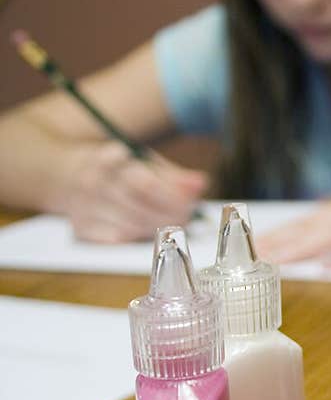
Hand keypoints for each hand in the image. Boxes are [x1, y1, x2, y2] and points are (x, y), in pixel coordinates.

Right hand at [61, 142, 208, 242]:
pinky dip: (136, 238)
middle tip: (187, 216)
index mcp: (105, 159)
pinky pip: (116, 240)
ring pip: (130, 227)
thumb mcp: (141, 160)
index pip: (144, 183)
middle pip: (138, 207)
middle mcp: (90, 183)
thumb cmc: (114, 169)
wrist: (62, 175)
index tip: (189, 201)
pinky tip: (146, 232)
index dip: (171, 196)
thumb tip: (200, 184)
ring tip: (172, 223)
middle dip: (169, 215)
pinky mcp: (79, 228)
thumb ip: (173, 175)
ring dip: (157, 228)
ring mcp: (82, 208)